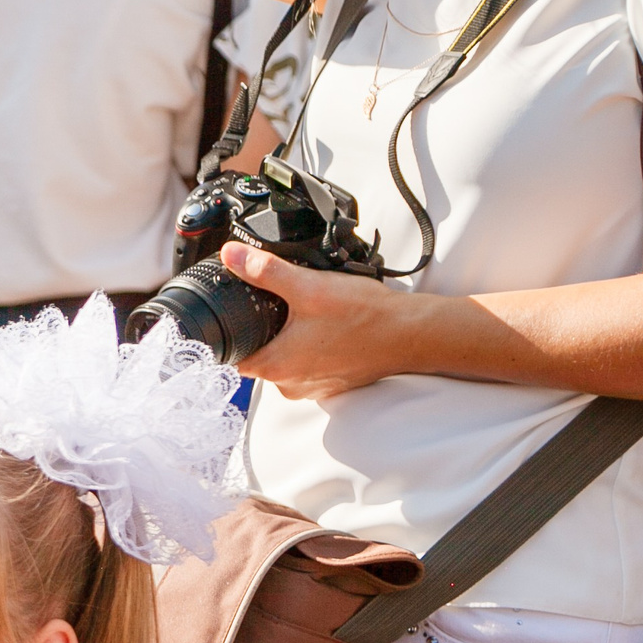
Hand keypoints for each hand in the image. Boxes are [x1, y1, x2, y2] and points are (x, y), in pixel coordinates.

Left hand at [217, 242, 418, 401]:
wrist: (411, 334)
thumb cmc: (363, 317)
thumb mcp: (307, 286)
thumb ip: (265, 271)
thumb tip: (232, 255)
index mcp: (276, 369)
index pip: (233, 357)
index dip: (233, 335)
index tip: (239, 315)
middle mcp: (290, 385)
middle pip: (260, 356)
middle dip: (265, 332)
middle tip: (279, 307)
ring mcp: (314, 388)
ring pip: (287, 360)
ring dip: (290, 339)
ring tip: (307, 315)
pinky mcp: (334, 383)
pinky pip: (311, 364)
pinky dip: (314, 347)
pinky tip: (327, 328)